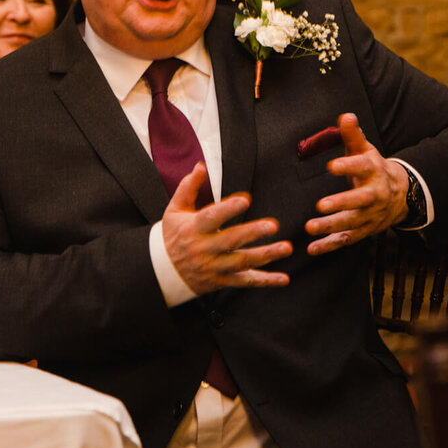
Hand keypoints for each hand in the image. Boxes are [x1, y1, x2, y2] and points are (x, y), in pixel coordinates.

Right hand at [162, 162, 291, 294]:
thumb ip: (188, 187)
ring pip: (242, 262)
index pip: (211, 217)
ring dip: (266, 255)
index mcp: (194, 228)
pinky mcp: (222, 281)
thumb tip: (200, 165)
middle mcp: (204, 248)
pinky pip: (245, 282)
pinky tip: (283, 278)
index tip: (245, 199)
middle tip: (273, 225)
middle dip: (252, 233)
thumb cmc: (172, 236)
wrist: (161, 272)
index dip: (228, 209)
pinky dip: (265, 281)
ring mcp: (214, 266)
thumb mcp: (174, 210)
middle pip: (231, 240)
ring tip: (286, 248)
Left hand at [305, 113, 409, 254]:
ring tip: (310, 227)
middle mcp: (374, 195)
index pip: (362, 167)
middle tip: (321, 205)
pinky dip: (329, 246)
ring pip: (352, 223)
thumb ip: (353, 135)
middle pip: (360, 201)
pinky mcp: (363, 231)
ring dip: (331, 226)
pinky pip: (346, 240)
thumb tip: (346, 115)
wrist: (400, 195)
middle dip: (341, 204)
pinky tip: (312, 248)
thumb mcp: (365, 150)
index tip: (332, 166)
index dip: (348, 166)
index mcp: (373, 171)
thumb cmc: (373, 168)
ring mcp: (370, 215)